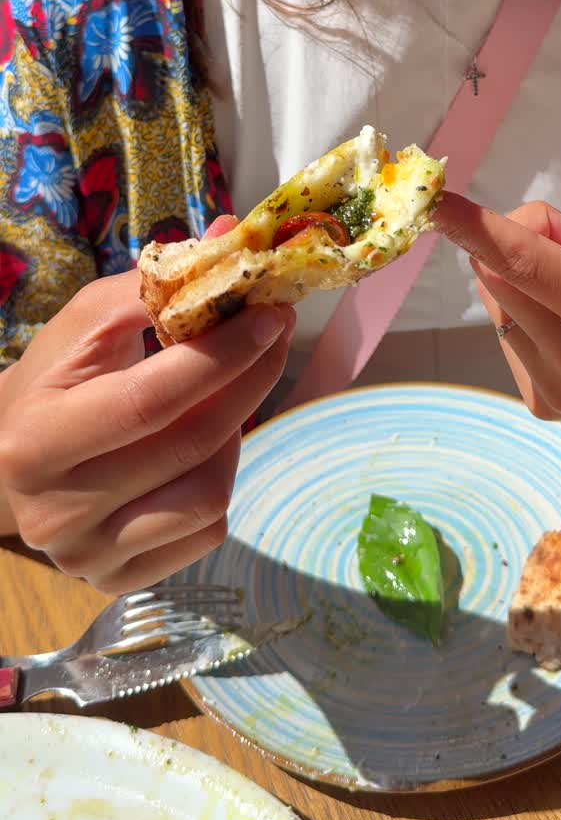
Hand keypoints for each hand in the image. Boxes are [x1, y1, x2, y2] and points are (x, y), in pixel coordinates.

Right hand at [0, 215, 294, 590]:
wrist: (9, 461)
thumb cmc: (54, 381)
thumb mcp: (82, 325)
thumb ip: (153, 286)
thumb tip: (233, 237)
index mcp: (36, 439)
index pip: (147, 401)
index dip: (219, 355)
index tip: (269, 313)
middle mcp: (56, 511)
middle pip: (187, 445)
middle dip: (249, 380)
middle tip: (275, 334)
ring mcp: (88, 555)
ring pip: (207, 495)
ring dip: (235, 434)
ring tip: (225, 397)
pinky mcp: (119, 582)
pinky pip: (207, 531)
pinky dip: (222, 480)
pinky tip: (204, 448)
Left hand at [434, 193, 560, 461]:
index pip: (529, 266)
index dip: (478, 229)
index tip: (435, 202)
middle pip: (501, 273)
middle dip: (523, 233)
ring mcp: (554, 390)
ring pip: (497, 299)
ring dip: (521, 272)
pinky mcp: (540, 402)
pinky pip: (504, 326)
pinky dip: (523, 304)